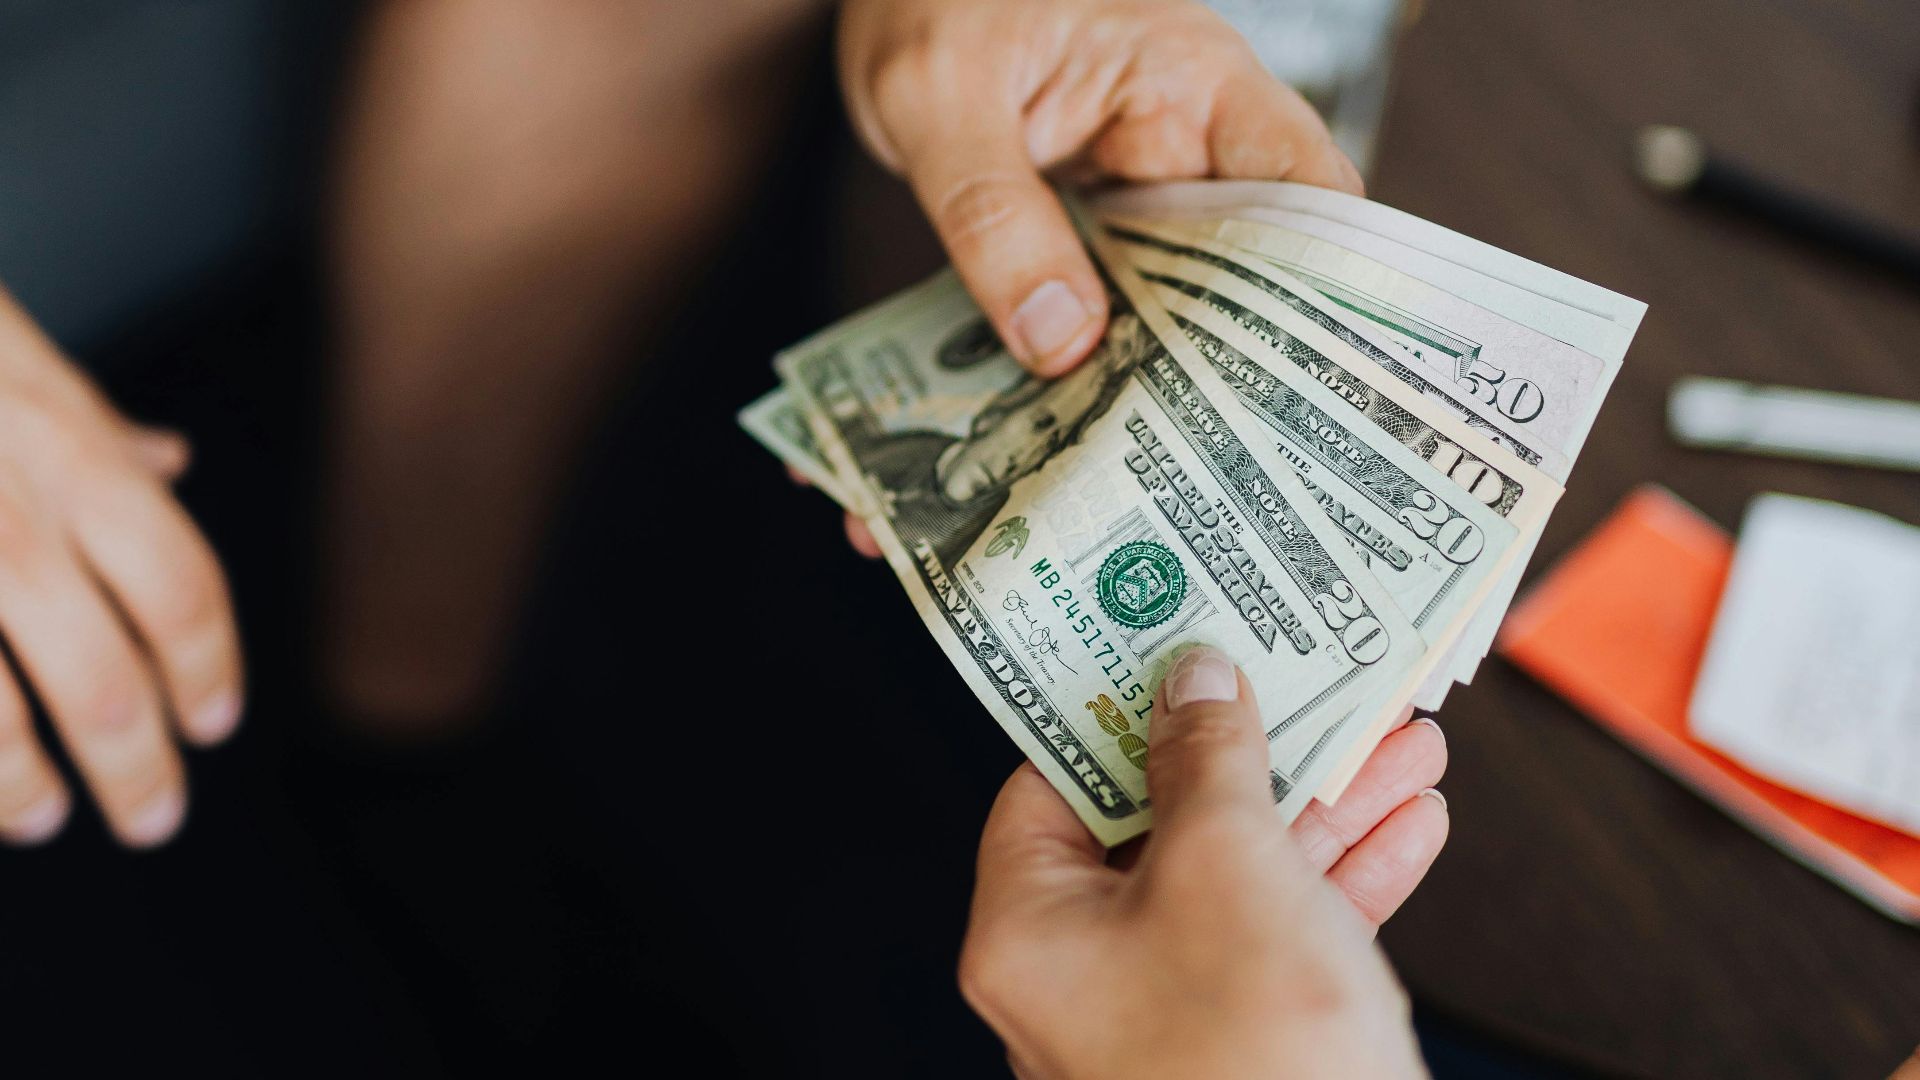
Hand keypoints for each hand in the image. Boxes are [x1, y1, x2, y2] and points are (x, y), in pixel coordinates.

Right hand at [0, 289, 242, 846]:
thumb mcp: (21, 363)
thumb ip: (95, 431)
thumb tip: (174, 461)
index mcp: (71, 455)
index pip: (180, 590)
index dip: (207, 669)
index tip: (212, 724)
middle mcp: (7, 513)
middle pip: (104, 682)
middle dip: (138, 767)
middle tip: (155, 817)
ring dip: (21, 788)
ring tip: (44, 817)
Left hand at [834, 0, 1359, 554]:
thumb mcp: (939, 96)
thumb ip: (994, 214)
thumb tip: (1064, 345)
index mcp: (1192, 87)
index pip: (1309, 197)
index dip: (1331, 297)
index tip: (1316, 401)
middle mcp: (1184, 146)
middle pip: (1247, 278)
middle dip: (1224, 380)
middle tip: (1204, 487)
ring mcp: (1135, 195)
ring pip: (1170, 308)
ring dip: (1137, 389)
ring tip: (1115, 491)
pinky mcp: (1083, 232)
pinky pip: (1097, 308)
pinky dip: (1069, 369)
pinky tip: (1029, 438)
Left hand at [960, 647, 1441, 1078]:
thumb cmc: (1255, 1057)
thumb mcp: (1227, 867)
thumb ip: (1210, 763)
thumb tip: (1194, 681)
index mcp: (1031, 929)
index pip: (1054, 783)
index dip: (1119, 707)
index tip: (1173, 643)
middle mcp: (1085, 971)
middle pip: (1162, 822)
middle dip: (1257, 751)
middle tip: (1311, 678)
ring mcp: (1167, 1009)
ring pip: (1240, 873)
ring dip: (1325, 804)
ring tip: (1401, 738)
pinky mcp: (1246, 1040)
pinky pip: (1287, 935)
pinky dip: (1347, 879)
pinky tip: (1412, 824)